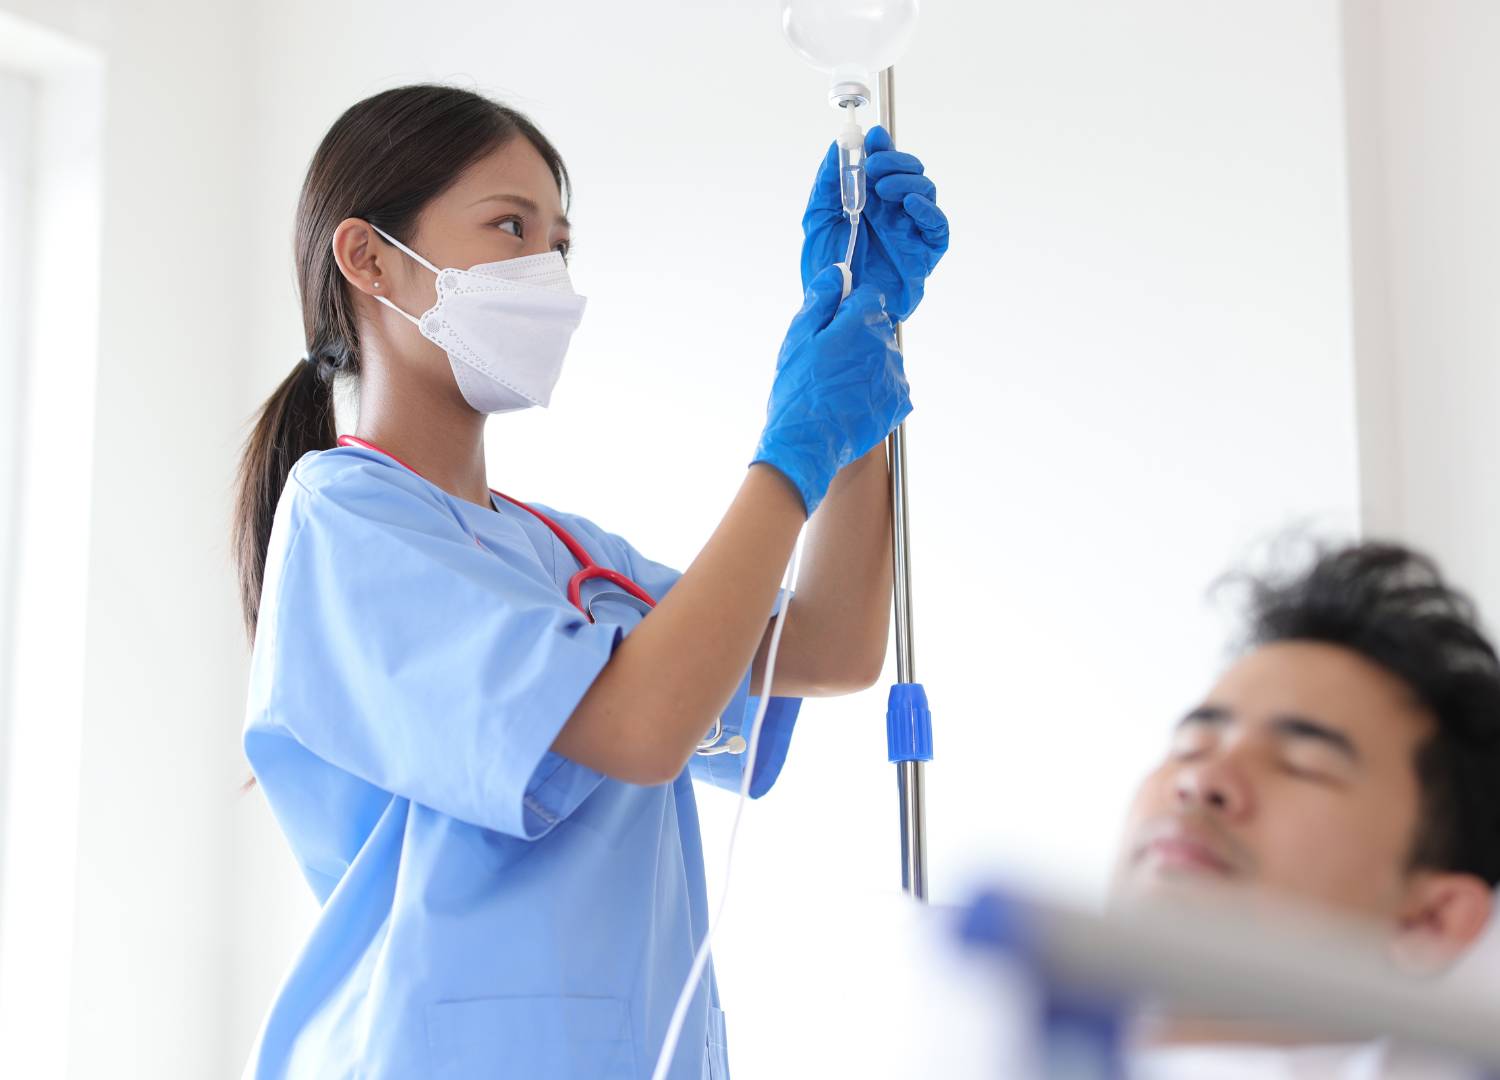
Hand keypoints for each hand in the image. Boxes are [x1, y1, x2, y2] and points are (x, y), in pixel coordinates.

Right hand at [752, 267, 912, 515]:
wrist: (806, 445)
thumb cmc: (797, 391)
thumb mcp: (798, 338)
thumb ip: (822, 299)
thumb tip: (839, 272)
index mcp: (861, 324)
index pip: (868, 297)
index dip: (848, 308)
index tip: (832, 326)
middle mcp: (886, 347)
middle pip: (878, 326)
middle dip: (858, 335)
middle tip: (829, 361)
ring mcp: (896, 376)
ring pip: (884, 355)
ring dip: (867, 362)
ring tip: (839, 385)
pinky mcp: (900, 402)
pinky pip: (891, 383)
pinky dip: (875, 388)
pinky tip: (852, 400)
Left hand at [800, 125, 948, 321]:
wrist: (835, 309)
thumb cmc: (827, 271)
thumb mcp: (817, 220)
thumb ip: (827, 184)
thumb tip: (837, 147)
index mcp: (870, 202)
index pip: (885, 164)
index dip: (882, 147)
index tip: (872, 138)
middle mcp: (893, 213)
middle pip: (910, 172)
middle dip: (895, 161)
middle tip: (873, 168)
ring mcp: (910, 232)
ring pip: (926, 191)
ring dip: (907, 181)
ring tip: (883, 189)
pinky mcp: (924, 255)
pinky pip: (937, 228)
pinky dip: (928, 211)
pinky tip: (910, 204)